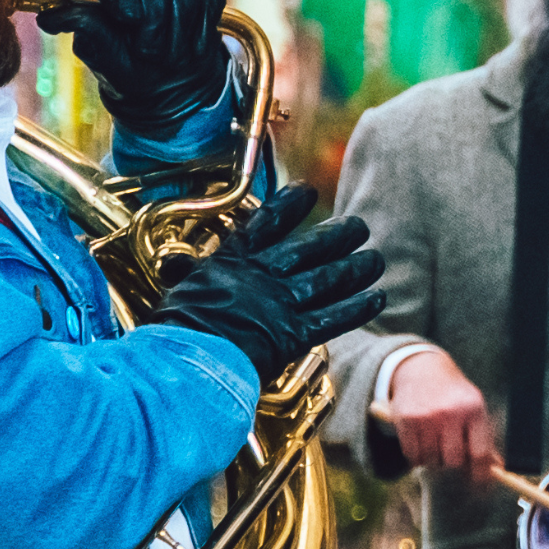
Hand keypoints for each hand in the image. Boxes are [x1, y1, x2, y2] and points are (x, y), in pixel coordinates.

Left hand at [60, 0, 234, 140]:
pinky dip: (201, 27)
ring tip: (169, 55)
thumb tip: (49, 17)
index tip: (128, 18)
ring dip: (178, 30)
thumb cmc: (126, 67)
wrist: (168, 87)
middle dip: (154, 21)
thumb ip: (83, 29)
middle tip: (149, 52)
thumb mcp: (101, 54)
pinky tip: (191, 46)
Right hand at [155, 180, 384, 380]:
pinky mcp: (295, 333)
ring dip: (357, 268)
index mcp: (233, 260)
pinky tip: (376, 298)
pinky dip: (358, 307)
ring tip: (375, 259)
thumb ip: (185, 275)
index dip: (290, 204)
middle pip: (311, 247)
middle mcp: (264, 275)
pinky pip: (335, 317)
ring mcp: (282, 302)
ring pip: (329, 278)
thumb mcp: (178, 291)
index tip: (308, 191)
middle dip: (339, 235)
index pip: (267, 222)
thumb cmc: (177, 329)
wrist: (190, 358)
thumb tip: (172, 266)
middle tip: (359, 226)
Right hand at [385, 344, 498, 481]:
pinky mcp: (406, 419)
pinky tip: (420, 439)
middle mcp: (450, 412)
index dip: (481, 474)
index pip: (480, 453)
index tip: (480, 487)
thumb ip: (482, 438)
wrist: (421, 369)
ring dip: (433, 458)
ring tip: (434, 440)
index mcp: (473, 408)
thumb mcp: (472, 407)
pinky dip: (417, 455)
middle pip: (454, 461)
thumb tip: (495, 470)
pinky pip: (412, 455)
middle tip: (450, 452)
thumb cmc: (453, 395)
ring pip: (432, 460)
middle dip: (452, 462)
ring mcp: (426, 416)